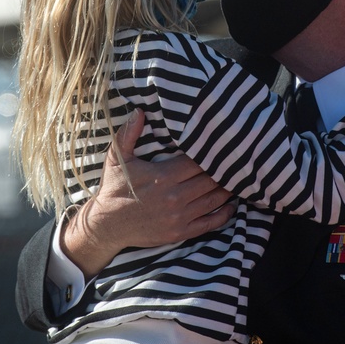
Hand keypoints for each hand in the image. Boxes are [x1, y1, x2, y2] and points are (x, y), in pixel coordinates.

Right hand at [62, 109, 235, 278]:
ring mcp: (179, 216)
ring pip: (214, 199)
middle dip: (223, 170)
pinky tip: (231, 205)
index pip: (198, 161)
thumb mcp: (117, 158)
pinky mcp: (180, 232)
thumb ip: (128, 134)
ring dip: (227, 189)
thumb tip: (139, 111)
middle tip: (236, 161)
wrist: (106, 225)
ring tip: (238, 179)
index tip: (220, 146)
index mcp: (163, 176)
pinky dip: (224, 214)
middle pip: (210, 179)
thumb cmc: (113, 189)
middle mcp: (174, 196)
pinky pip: (210, 223)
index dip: (211, 153)